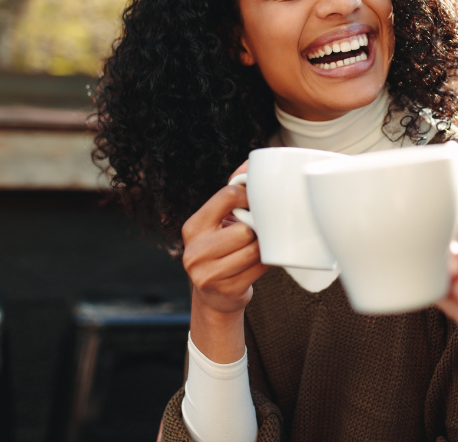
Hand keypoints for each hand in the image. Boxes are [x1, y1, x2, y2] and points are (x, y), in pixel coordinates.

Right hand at [181, 161, 268, 361]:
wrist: (215, 296)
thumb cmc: (221, 249)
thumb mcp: (219, 221)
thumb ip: (233, 191)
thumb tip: (252, 162)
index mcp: (193, 227)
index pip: (227, 196)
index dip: (247, 197)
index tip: (252, 204)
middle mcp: (194, 251)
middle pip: (244, 229)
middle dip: (255, 231)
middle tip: (255, 233)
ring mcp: (208, 274)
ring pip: (253, 249)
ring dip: (262, 248)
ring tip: (256, 248)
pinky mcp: (226, 290)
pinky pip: (259, 268)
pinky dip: (265, 263)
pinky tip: (258, 262)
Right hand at [437, 160, 457, 360]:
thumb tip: (454, 153)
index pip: (448, 196)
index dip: (437, 196)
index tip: (419, 191)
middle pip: (432, 225)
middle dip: (446, 242)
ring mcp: (450, 264)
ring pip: (429, 254)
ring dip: (450, 268)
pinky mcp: (440, 289)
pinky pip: (428, 280)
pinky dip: (453, 288)